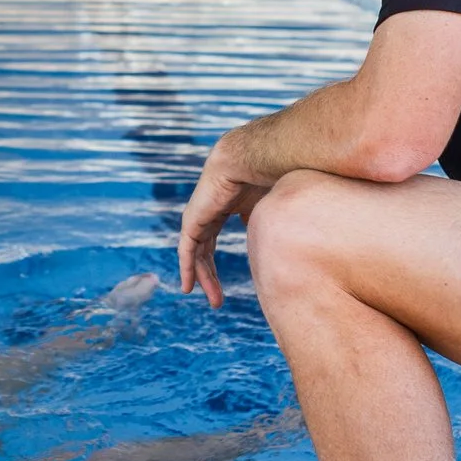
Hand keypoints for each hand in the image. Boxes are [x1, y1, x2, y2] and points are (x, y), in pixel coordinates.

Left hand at [177, 133, 264, 307]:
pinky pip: (187, 250)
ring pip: (197, 255)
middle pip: (205, 251)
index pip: (214, 240)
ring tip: (214, 301)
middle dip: (211, 276)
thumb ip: (266, 220)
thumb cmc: (265, 174)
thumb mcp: (268, 204)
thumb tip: (272, 234)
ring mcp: (198, 216)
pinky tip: (190, 287)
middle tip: (218, 300)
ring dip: (204, 278)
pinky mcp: (192, 220)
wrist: (249, 159)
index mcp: (223, 206)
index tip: (223, 280)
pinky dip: (187, 268)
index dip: (216, 261)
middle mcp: (208, 212)